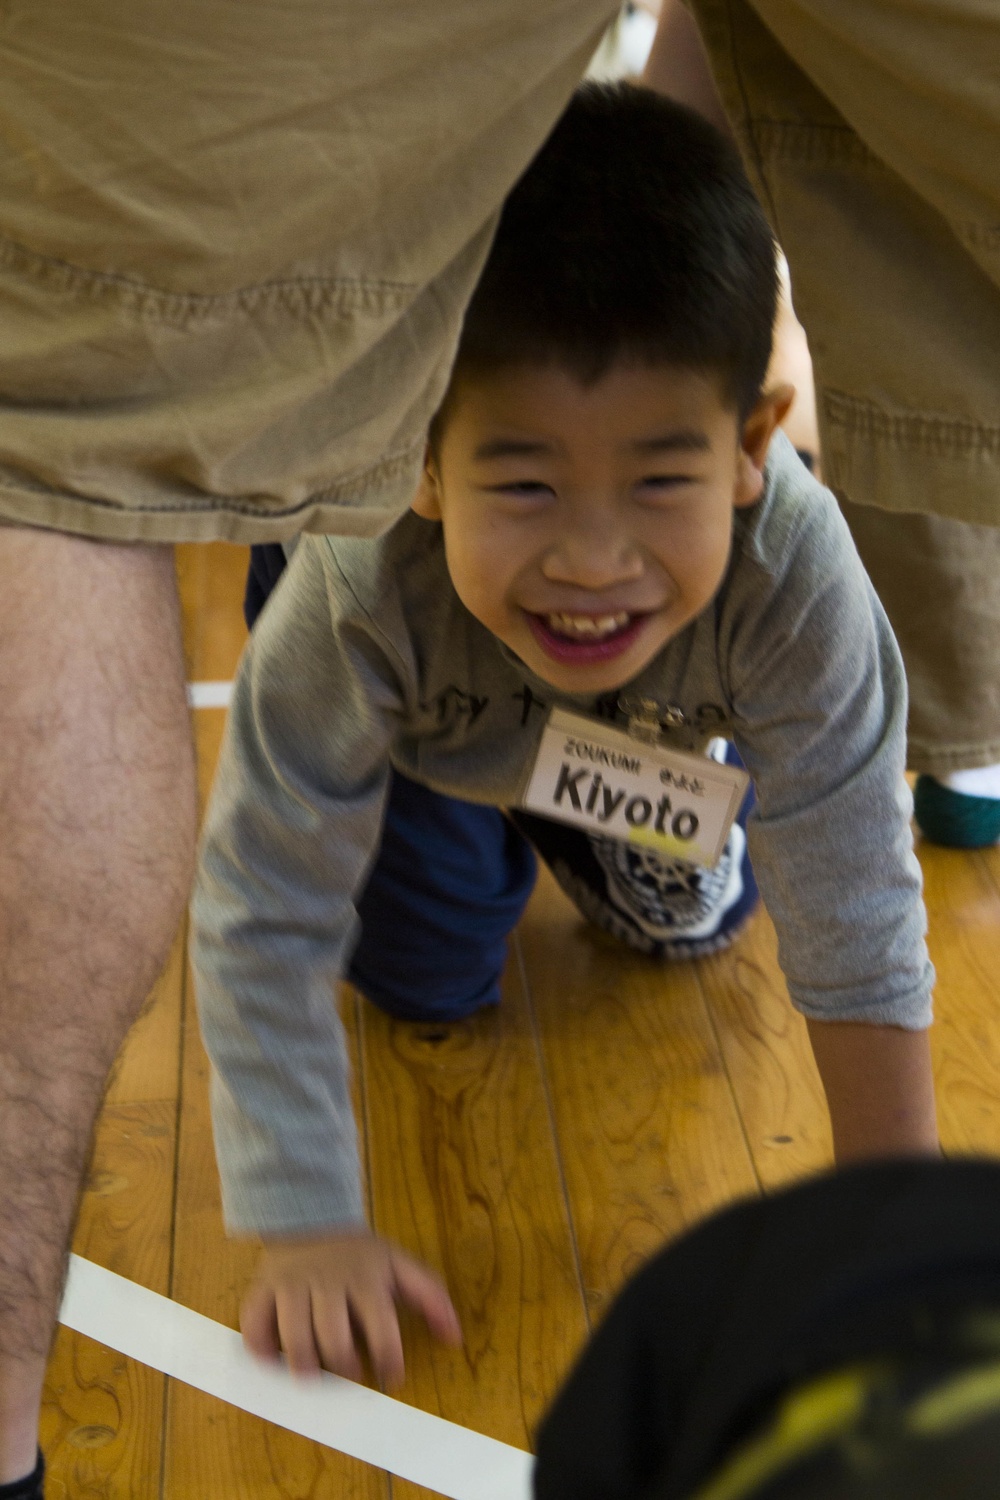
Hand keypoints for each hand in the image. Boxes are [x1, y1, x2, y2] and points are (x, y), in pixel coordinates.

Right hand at [240, 1228, 461, 1386]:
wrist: (312, 1215)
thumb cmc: (360, 1253)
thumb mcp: (399, 1265)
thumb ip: (431, 1297)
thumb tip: (455, 1339)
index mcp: (366, 1278)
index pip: (381, 1325)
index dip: (389, 1359)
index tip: (392, 1378)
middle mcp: (328, 1282)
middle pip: (334, 1334)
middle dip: (344, 1365)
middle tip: (351, 1377)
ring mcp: (293, 1284)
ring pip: (293, 1331)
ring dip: (303, 1363)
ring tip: (312, 1378)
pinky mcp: (264, 1288)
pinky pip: (255, 1320)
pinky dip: (259, 1346)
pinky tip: (271, 1359)